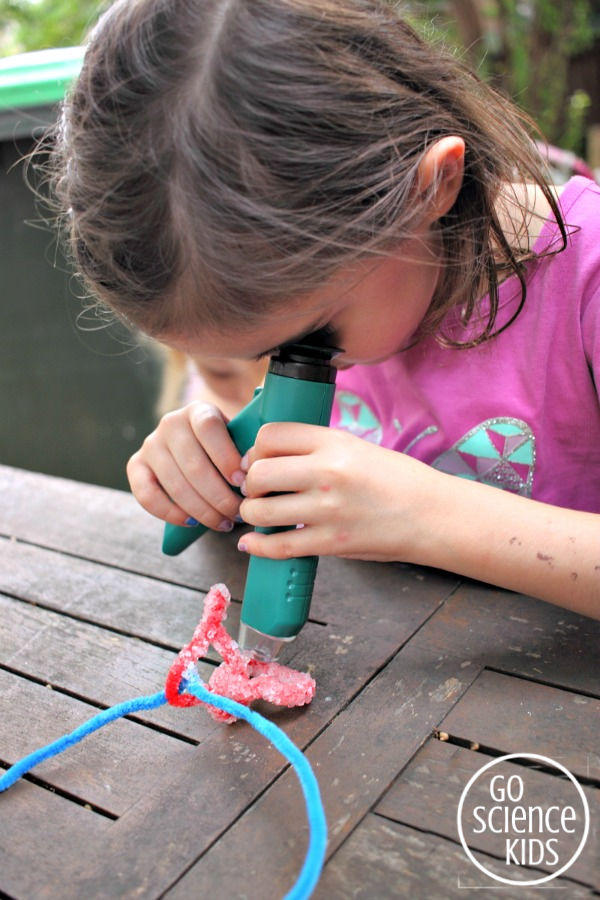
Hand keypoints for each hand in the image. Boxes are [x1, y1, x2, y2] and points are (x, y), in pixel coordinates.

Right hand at [126, 402, 245, 530]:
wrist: (198, 448)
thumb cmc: (227, 448)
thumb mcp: (238, 439)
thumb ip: (246, 450)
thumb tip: (254, 476)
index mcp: (199, 410)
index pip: (209, 428)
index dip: (226, 456)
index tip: (244, 483)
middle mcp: (170, 423)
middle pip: (193, 464)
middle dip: (220, 496)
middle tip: (238, 513)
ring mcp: (150, 444)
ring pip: (175, 484)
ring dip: (202, 511)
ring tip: (223, 523)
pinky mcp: (135, 465)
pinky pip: (147, 495)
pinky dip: (170, 514)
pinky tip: (192, 523)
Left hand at [237, 423, 437, 561]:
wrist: (432, 514)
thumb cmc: (397, 480)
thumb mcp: (355, 447)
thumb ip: (315, 448)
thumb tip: (269, 457)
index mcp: (333, 442)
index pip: (271, 435)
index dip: (256, 449)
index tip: (258, 460)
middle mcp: (327, 472)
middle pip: (258, 473)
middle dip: (249, 484)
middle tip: (256, 490)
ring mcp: (327, 509)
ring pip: (260, 511)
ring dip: (251, 514)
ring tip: (259, 514)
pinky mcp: (331, 542)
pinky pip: (278, 546)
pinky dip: (257, 546)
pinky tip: (252, 543)